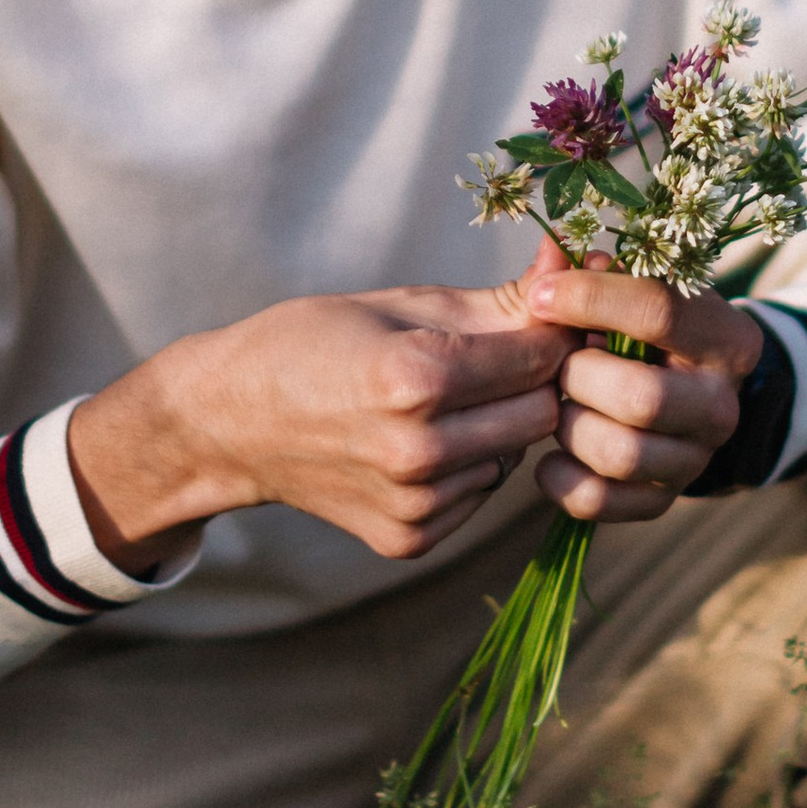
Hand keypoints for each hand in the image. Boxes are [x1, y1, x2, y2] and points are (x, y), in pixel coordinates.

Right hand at [66, 284, 566, 568]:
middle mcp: (419, 451)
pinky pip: (480, 494)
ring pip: (516, 456)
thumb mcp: (402, 304)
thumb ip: (498, 300)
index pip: (542, 355)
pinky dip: (469, 466)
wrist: (231, 421)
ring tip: (447, 399)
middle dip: (535, 380)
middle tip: (502, 356)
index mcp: (416, 378)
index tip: (543, 315)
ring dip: (501, 426)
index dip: (551, 329)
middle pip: (542, 411)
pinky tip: (424, 440)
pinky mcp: (409, 539)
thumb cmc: (313, 342)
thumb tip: (575, 269)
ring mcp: (415, 504)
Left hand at [512, 232, 760, 524]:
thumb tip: (551, 248)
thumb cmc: (645, 330)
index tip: (540, 296)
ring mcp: (695, 459)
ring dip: (569, 426)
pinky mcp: (660, 501)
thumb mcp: (635, 290)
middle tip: (557, 363)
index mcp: (727, 339)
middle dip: (579, 377)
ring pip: (619, 454)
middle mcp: (722, 406)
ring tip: (559, 402)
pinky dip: (559, 476)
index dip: (589, 300)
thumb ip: (590, 271)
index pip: (658, 311)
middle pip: (641, 397)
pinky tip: (552, 450)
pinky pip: (598, 502)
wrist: (683, 395)